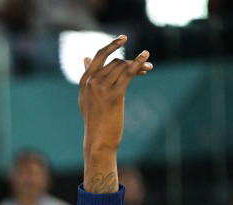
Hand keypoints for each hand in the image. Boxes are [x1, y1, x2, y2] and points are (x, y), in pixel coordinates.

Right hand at [78, 35, 152, 155]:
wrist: (98, 140)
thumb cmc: (95, 119)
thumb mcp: (87, 96)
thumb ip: (88, 77)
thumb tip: (86, 58)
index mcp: (84, 82)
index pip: (99, 56)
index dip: (112, 45)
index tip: (124, 37)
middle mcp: (91, 83)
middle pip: (115, 62)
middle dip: (131, 62)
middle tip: (146, 67)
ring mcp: (101, 89)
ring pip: (122, 67)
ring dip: (138, 65)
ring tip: (149, 68)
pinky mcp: (114, 95)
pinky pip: (128, 73)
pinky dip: (138, 63)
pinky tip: (146, 56)